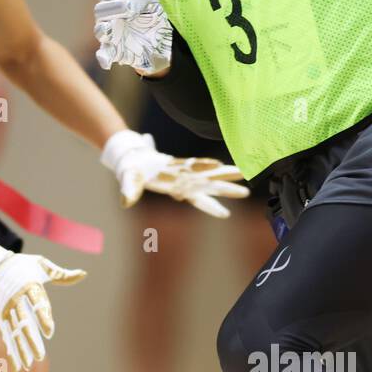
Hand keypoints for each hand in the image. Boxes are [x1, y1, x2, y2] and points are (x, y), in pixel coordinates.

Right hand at [0, 241, 85, 371]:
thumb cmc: (19, 266)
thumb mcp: (41, 265)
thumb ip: (61, 275)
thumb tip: (83, 274)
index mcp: (27, 288)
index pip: (36, 304)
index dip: (43, 318)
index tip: (49, 332)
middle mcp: (14, 301)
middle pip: (23, 323)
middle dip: (30, 340)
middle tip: (40, 356)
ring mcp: (5, 312)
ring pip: (13, 334)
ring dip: (20, 350)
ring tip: (27, 365)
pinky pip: (6, 337)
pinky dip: (12, 350)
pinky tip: (18, 364)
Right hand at [93, 0, 171, 75]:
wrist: (159, 43)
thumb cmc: (153, 18)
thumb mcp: (152, 6)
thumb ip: (140, 3)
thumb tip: (130, 4)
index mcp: (117, 2)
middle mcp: (109, 17)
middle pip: (100, 11)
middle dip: (111, 9)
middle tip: (125, 8)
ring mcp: (110, 35)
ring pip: (100, 31)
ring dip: (102, 30)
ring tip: (107, 30)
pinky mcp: (114, 52)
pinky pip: (105, 55)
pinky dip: (103, 58)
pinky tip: (104, 63)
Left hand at [101, 129, 249, 217]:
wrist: (134, 159)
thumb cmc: (131, 168)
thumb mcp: (128, 176)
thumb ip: (129, 189)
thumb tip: (126, 201)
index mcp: (173, 172)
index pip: (194, 169)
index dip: (207, 169)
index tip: (220, 167)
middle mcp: (184, 176)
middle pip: (209, 178)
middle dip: (226, 180)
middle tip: (245, 184)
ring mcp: (186, 182)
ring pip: (209, 186)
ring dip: (225, 190)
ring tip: (244, 193)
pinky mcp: (183, 189)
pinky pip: (200, 197)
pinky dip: (210, 203)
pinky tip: (222, 212)